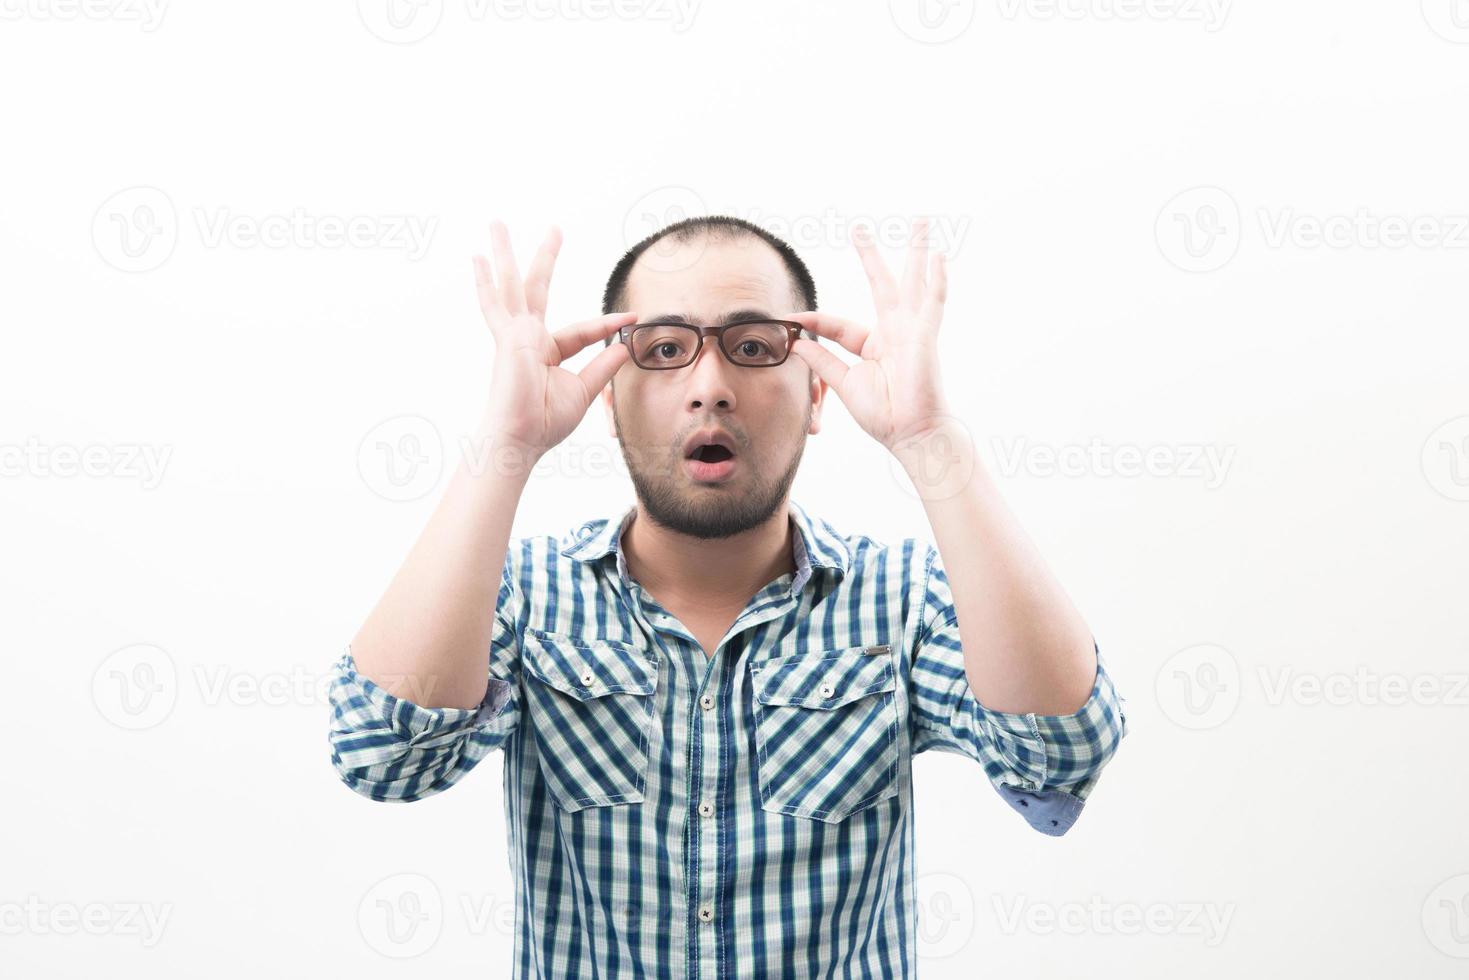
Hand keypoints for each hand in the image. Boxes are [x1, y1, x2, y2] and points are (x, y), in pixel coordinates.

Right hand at [474, 220, 634, 458]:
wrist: (521, 438)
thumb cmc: (545, 422)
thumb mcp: (584, 390)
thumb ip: (603, 365)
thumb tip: (625, 345)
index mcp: (548, 353)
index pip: (582, 331)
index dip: (607, 324)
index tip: (632, 318)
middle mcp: (529, 339)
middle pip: (538, 290)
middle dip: (546, 259)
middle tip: (555, 228)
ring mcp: (515, 335)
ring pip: (513, 285)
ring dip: (506, 253)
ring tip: (497, 222)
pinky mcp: (508, 337)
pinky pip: (494, 304)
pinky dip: (485, 282)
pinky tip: (477, 257)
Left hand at [785, 216, 952, 452]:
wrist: (911, 433)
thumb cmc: (885, 415)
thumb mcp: (844, 384)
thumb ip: (822, 362)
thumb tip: (796, 344)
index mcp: (873, 347)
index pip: (837, 325)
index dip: (812, 321)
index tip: (789, 319)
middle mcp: (894, 333)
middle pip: (881, 285)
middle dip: (869, 257)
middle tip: (858, 228)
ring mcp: (912, 331)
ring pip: (913, 282)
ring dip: (916, 252)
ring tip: (920, 223)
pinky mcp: (925, 336)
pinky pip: (933, 302)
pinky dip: (937, 279)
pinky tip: (940, 256)